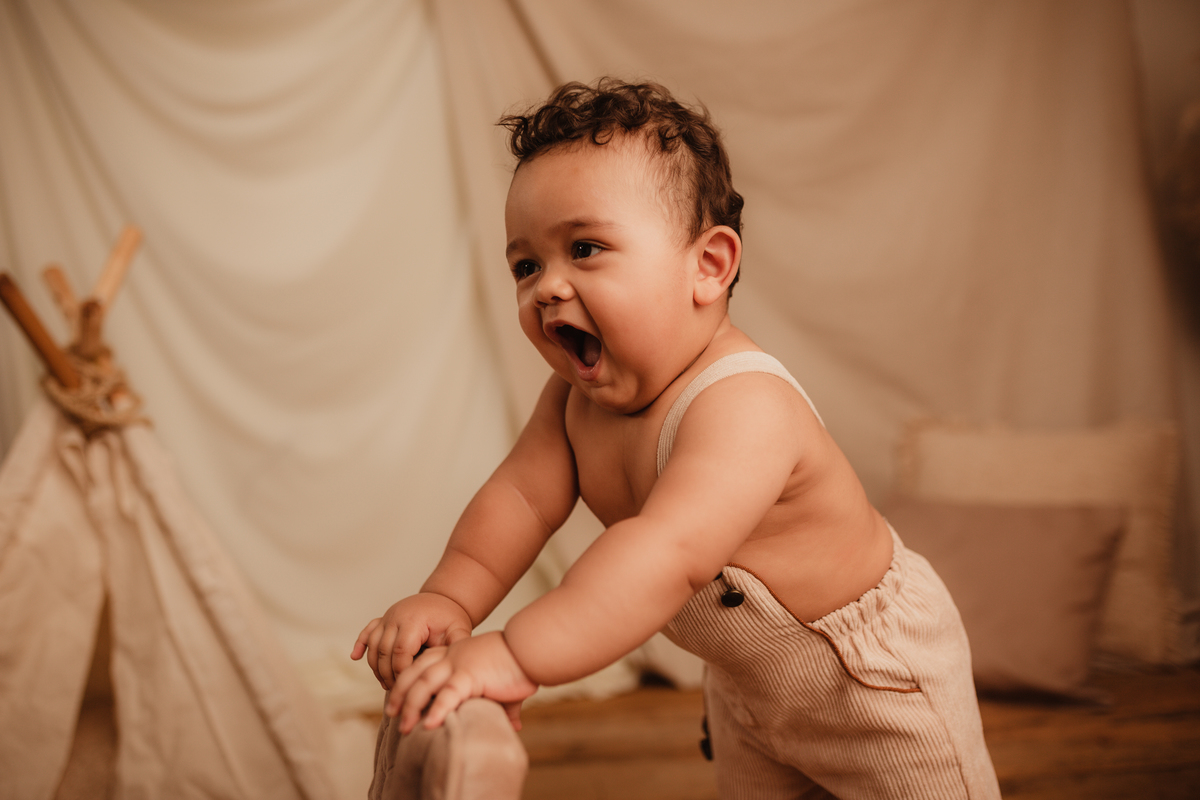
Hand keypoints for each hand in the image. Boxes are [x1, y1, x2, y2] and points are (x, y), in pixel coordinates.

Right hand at [351, 593, 472, 689]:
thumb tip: (454, 669)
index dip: (402, 671)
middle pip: (384, 651)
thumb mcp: (458, 631)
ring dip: (376, 667)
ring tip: (386, 684)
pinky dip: (360, 644)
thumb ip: (455, 648)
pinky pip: (367, 631)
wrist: (443, 599)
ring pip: (373, 645)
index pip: (401, 651)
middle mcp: (396, 616)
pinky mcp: (382, 618)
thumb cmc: (451, 618)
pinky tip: (355, 657)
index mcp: (414, 620)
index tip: (409, 686)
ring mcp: (387, 616)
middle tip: (397, 691)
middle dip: (388, 674)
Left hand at [388, 631, 537, 733]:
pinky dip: (437, 710)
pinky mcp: (470, 676)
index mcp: (456, 650)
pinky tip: (429, 726)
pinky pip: (448, 695)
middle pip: (415, 673)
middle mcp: (452, 655)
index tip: (399, 696)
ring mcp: (459, 664)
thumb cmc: (521, 664)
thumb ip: (504, 703)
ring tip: (404, 728)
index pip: (422, 662)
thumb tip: (515, 725)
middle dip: (401, 694)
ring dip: (411, 707)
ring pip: (424, 685)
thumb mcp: (505, 681)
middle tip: (392, 713)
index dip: (407, 679)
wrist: (532, 648)